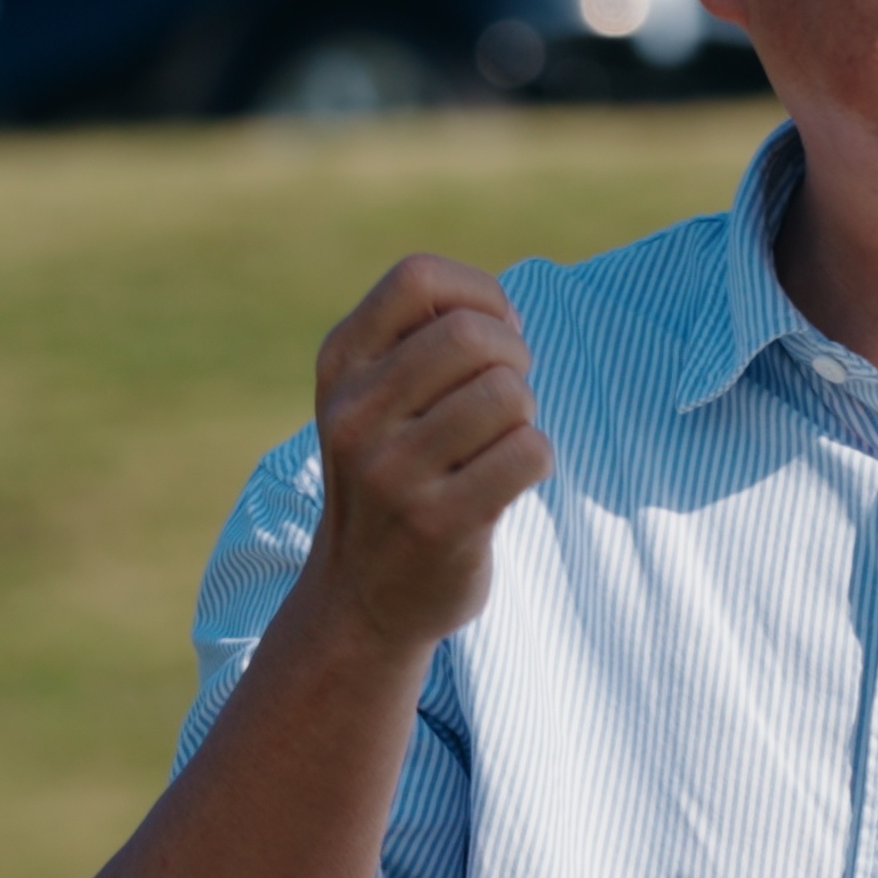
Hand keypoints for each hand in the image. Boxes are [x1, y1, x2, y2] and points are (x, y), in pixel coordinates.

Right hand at [297, 255, 553, 654]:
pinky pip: (528, 453)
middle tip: (507, 396)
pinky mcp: (437, 524)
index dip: (478, 293)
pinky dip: (537, 460)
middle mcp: (354, 415)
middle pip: (471, 334)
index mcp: (340, 366)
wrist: (359, 601)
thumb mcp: (374, 400)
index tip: (492, 333)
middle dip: (514, 356)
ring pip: (507, 394)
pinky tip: (505, 482)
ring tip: (498, 443)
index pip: (417, 277)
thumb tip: (502, 308)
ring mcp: (391, 472)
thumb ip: (421, 340)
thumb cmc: (392, 477)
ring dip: (525, 415)